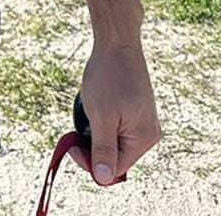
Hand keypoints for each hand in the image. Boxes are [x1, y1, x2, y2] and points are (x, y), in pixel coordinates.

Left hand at [69, 36, 159, 186]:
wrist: (117, 42)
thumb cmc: (109, 75)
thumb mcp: (102, 116)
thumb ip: (103, 150)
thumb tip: (103, 178)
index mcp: (144, 139)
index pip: (113, 170)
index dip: (89, 162)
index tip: (71, 143)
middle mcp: (148, 135)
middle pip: (113, 158)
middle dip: (92, 145)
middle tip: (79, 124)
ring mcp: (143, 123)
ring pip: (111, 143)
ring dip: (95, 132)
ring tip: (91, 108)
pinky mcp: (136, 113)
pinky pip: (114, 129)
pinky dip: (102, 121)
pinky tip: (98, 103)